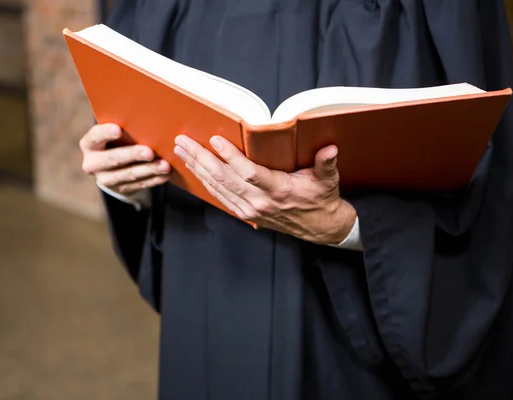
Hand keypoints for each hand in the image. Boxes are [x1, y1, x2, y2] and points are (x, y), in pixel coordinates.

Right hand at [80, 123, 170, 195]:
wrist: (113, 167)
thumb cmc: (118, 140)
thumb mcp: (116, 134)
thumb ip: (125, 128)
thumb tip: (147, 119)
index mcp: (89, 145)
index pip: (95, 137)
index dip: (105, 133)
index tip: (118, 129)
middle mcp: (92, 164)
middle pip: (113, 159)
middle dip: (133, 155)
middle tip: (149, 152)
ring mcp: (105, 179)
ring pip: (128, 175)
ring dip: (148, 170)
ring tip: (165, 166)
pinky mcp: (120, 190)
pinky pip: (139, 185)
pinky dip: (154, 180)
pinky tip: (165, 175)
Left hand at [174, 135, 355, 244]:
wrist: (319, 226)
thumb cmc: (321, 198)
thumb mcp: (327, 179)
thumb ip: (326, 163)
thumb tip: (330, 149)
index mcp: (279, 190)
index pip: (249, 173)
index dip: (231, 157)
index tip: (215, 140)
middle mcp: (260, 202)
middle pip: (224, 179)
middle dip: (201, 159)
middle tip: (183, 141)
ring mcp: (250, 210)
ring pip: (217, 188)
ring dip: (197, 168)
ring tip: (182, 151)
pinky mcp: (245, 214)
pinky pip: (220, 197)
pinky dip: (205, 182)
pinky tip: (195, 169)